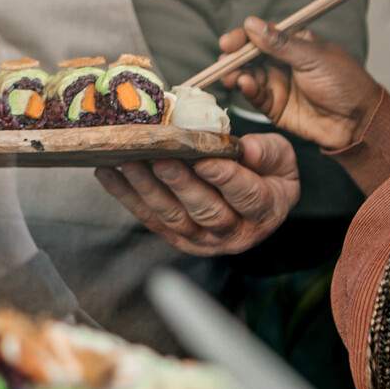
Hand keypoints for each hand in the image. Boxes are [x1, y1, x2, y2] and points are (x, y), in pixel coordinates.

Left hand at [95, 135, 302, 255]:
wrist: (256, 198)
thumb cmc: (267, 173)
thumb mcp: (281, 158)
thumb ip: (268, 152)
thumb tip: (249, 149)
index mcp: (263, 211)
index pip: (246, 196)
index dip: (226, 178)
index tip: (207, 160)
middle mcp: (232, 232)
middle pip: (206, 211)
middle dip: (180, 184)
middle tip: (161, 159)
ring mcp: (201, 238)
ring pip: (172, 216)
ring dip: (147, 188)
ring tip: (129, 162)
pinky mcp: (175, 236)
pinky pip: (148, 217)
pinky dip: (126, 195)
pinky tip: (108, 173)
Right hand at [218, 20, 384, 152]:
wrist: (358, 121)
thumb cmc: (343, 82)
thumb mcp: (313, 57)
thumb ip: (280, 43)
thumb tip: (251, 23)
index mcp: (294, 43)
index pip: (262, 35)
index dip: (243, 37)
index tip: (229, 42)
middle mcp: (282, 62)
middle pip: (249, 56)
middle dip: (234, 57)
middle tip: (224, 60)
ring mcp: (278, 85)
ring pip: (248, 76)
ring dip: (236, 74)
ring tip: (232, 76)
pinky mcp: (275, 107)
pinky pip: (255, 96)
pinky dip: (247, 90)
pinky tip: (245, 86)